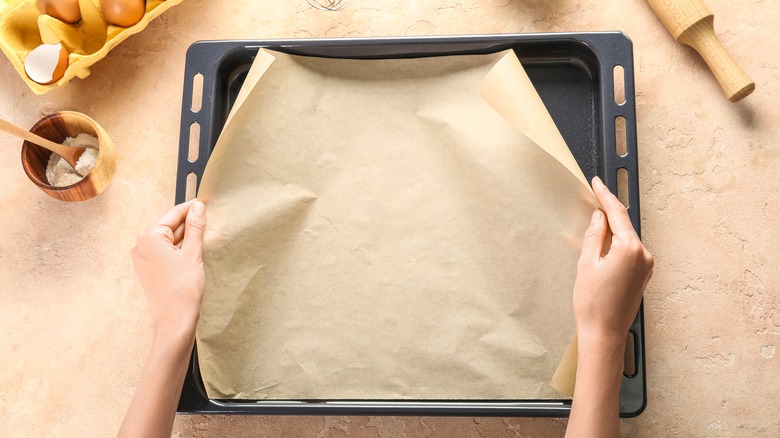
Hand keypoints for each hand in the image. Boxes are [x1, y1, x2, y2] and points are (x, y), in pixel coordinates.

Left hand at [131, 200, 206, 342]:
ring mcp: (143, 259)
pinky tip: (195, 251)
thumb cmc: (183, 289)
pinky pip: (165, 252)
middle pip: (169, 226)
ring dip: (186, 237)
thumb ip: (195, 227)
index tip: (206, 202)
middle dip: (189, 224)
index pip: (172, 214)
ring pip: (169, 240)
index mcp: (148, 238)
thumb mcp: (193, 253)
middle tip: (210, 218)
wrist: (174, 321)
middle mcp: (141, 246)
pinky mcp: (149, 270)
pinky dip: (180, 249)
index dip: (191, 208)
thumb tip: (198, 207)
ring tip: (206, 235)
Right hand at [573, 176, 653, 346]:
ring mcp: (646, 267)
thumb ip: (594, 236)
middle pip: (624, 225)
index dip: (605, 196)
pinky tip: (603, 246)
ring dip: (612, 231)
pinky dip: (617, 245)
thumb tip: (599, 218)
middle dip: (608, 213)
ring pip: (627, 238)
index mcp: (630, 249)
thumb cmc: (592, 304)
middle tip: (593, 198)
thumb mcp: (586, 264)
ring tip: (593, 227)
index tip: (597, 182)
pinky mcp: (643, 276)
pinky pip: (630, 252)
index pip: (617, 214)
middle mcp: (644, 255)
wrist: (604, 334)